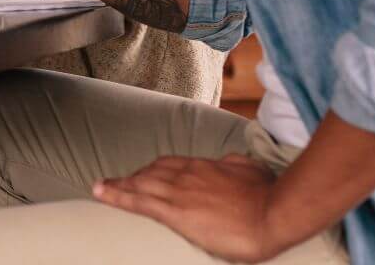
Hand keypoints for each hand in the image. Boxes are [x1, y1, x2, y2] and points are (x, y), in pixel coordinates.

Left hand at [94, 154, 280, 261]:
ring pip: (139, 184)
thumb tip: (230, 161)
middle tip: (116, 183)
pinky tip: (100, 193)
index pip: (170, 164)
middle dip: (132, 178)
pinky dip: (116, 195)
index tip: (143, 174)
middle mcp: (186, 175)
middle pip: (150, 173)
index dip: (153, 169)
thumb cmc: (269, 195)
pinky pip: (137, 201)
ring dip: (118, 185)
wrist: (274, 213)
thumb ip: (235, 164)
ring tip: (101, 187)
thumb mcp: (251, 169)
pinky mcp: (174, 211)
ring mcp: (178, 191)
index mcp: (204, 166)